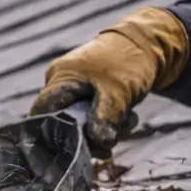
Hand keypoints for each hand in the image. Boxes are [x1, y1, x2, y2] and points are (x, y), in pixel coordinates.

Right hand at [31, 7, 188, 158]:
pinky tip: (127, 118)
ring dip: (105, 131)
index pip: (42, 112)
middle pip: (63, 123)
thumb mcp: (118, 91)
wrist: (148, 43)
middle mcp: (62, 84)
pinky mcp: (89, 95)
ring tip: (128, 121)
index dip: (53, 133)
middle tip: (112, 141)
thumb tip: (98, 144)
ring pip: (81, 124)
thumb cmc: (129, 60)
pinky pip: (92, 117)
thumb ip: (105, 119)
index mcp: (61, 78)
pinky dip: (110, 123)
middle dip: (90, 136)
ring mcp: (75, 90)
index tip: (78, 146)